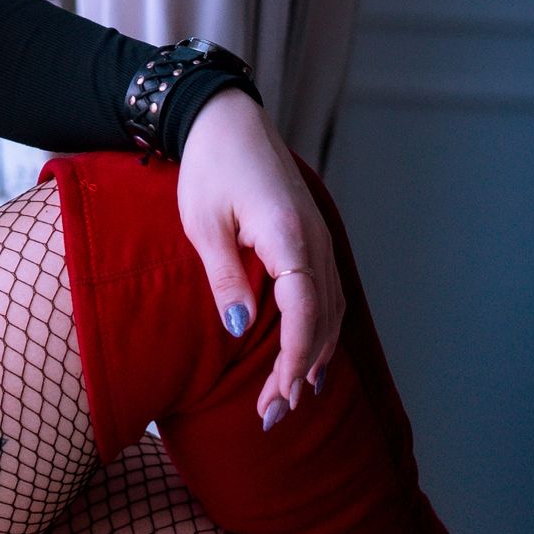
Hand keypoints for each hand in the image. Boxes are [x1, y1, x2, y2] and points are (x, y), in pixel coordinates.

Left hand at [172, 86, 347, 427]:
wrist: (225, 119)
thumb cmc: (208, 167)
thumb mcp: (203, 224)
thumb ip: (224, 278)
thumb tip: (237, 330)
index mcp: (289, 236)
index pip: (304, 312)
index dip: (293, 358)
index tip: (277, 395)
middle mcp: (314, 240)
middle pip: (322, 320)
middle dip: (300, 371)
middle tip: (273, 414)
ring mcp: (319, 238)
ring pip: (331, 311)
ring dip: (313, 356)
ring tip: (290, 398)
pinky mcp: (312, 239)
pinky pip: (327, 294)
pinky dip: (320, 331)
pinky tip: (307, 357)